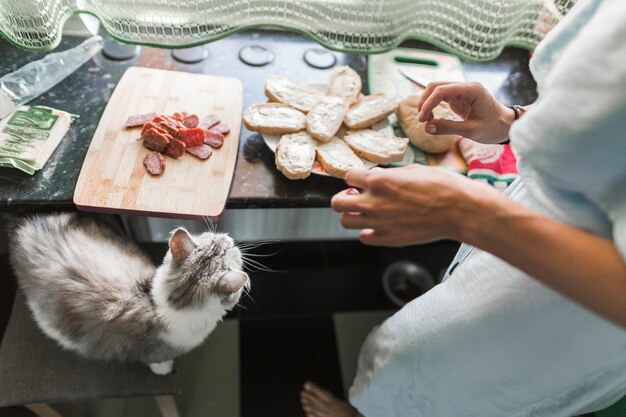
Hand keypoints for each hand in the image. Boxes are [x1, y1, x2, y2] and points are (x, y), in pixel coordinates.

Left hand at [331, 165, 495, 246]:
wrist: (460, 210)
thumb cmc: (443, 187)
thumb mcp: (414, 169)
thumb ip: (390, 175)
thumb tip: (381, 178)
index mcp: (379, 180)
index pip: (348, 176)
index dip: (356, 178)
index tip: (362, 181)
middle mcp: (373, 202)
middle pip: (337, 203)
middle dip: (345, 198)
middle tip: (357, 197)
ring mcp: (379, 223)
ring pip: (346, 221)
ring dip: (354, 215)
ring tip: (367, 212)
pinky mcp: (388, 239)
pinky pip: (364, 238)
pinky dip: (368, 232)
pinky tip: (380, 225)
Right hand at [417, 81, 514, 143]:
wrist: (508, 125)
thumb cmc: (494, 127)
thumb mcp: (471, 131)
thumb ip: (448, 128)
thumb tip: (427, 128)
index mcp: (471, 90)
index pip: (442, 90)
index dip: (429, 104)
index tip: (423, 119)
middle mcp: (466, 87)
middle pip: (436, 86)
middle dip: (425, 101)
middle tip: (423, 120)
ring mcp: (462, 91)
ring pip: (437, 90)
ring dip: (428, 103)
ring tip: (426, 120)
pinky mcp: (459, 98)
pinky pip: (441, 97)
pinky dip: (433, 105)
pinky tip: (431, 117)